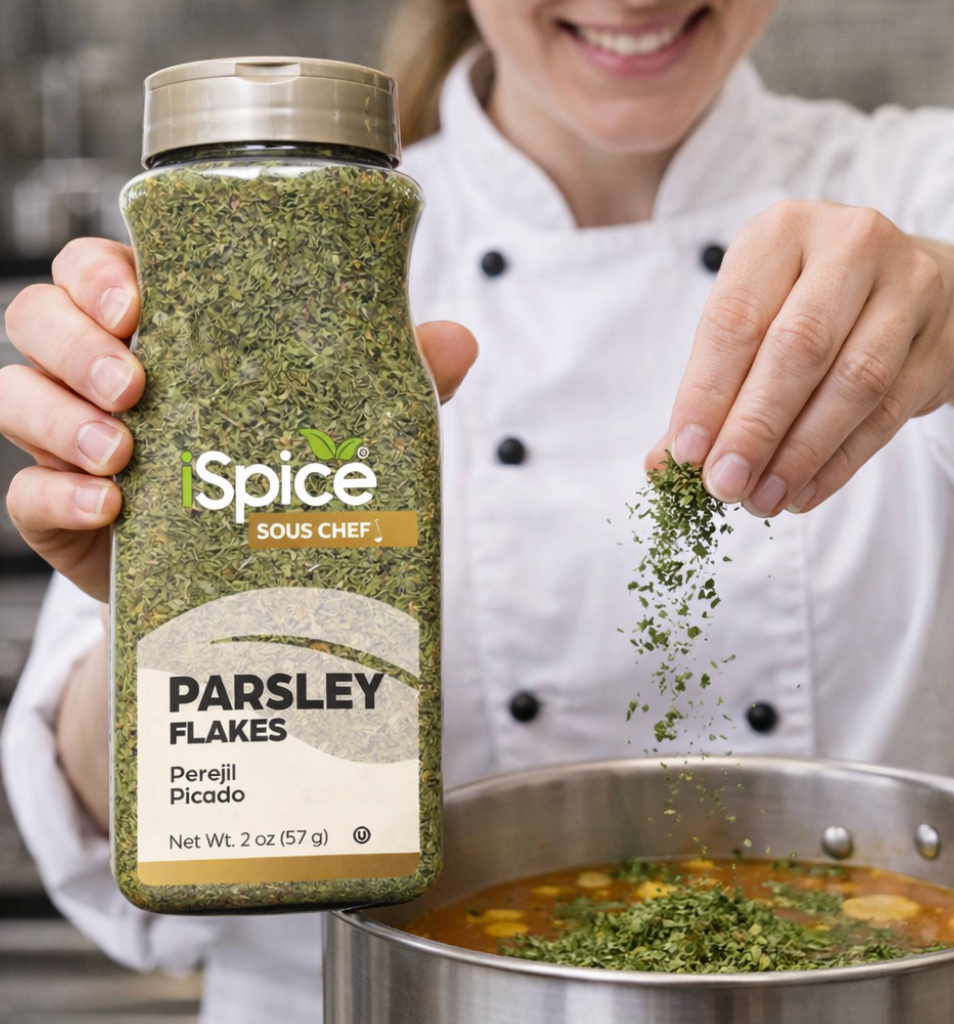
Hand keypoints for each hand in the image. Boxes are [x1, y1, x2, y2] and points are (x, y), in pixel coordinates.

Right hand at [1, 238, 477, 600]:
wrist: (251, 584)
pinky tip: (106, 510)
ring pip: (15, 397)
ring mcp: (75, 446)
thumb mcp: (340, 421)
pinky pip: (24, 497)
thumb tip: (459, 341)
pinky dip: (54, 498)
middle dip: (73, 341)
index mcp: (163, 333)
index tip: (138, 302)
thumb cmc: (286, 476)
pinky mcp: (62, 517)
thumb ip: (388, 378)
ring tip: (128, 454)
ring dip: (59, 419)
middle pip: (37, 319)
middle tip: (137, 382)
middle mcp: (104, 378)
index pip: (97, 271)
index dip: (97, 274)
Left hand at [647, 201, 953, 514]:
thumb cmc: (805, 308)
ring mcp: (909, 286)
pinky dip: (840, 462)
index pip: (735, 319)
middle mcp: (850, 243)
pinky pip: (889, 413)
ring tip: (762, 500)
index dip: (707, 393)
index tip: (687, 454)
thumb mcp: (749, 326)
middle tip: (724, 485)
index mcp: (781, 232)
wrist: (909, 292)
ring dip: (800, 454)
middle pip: (798, 348)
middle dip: (755, 428)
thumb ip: (707, 392)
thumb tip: (661, 466)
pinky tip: (803, 493)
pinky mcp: (943, 339)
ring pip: (853, 382)